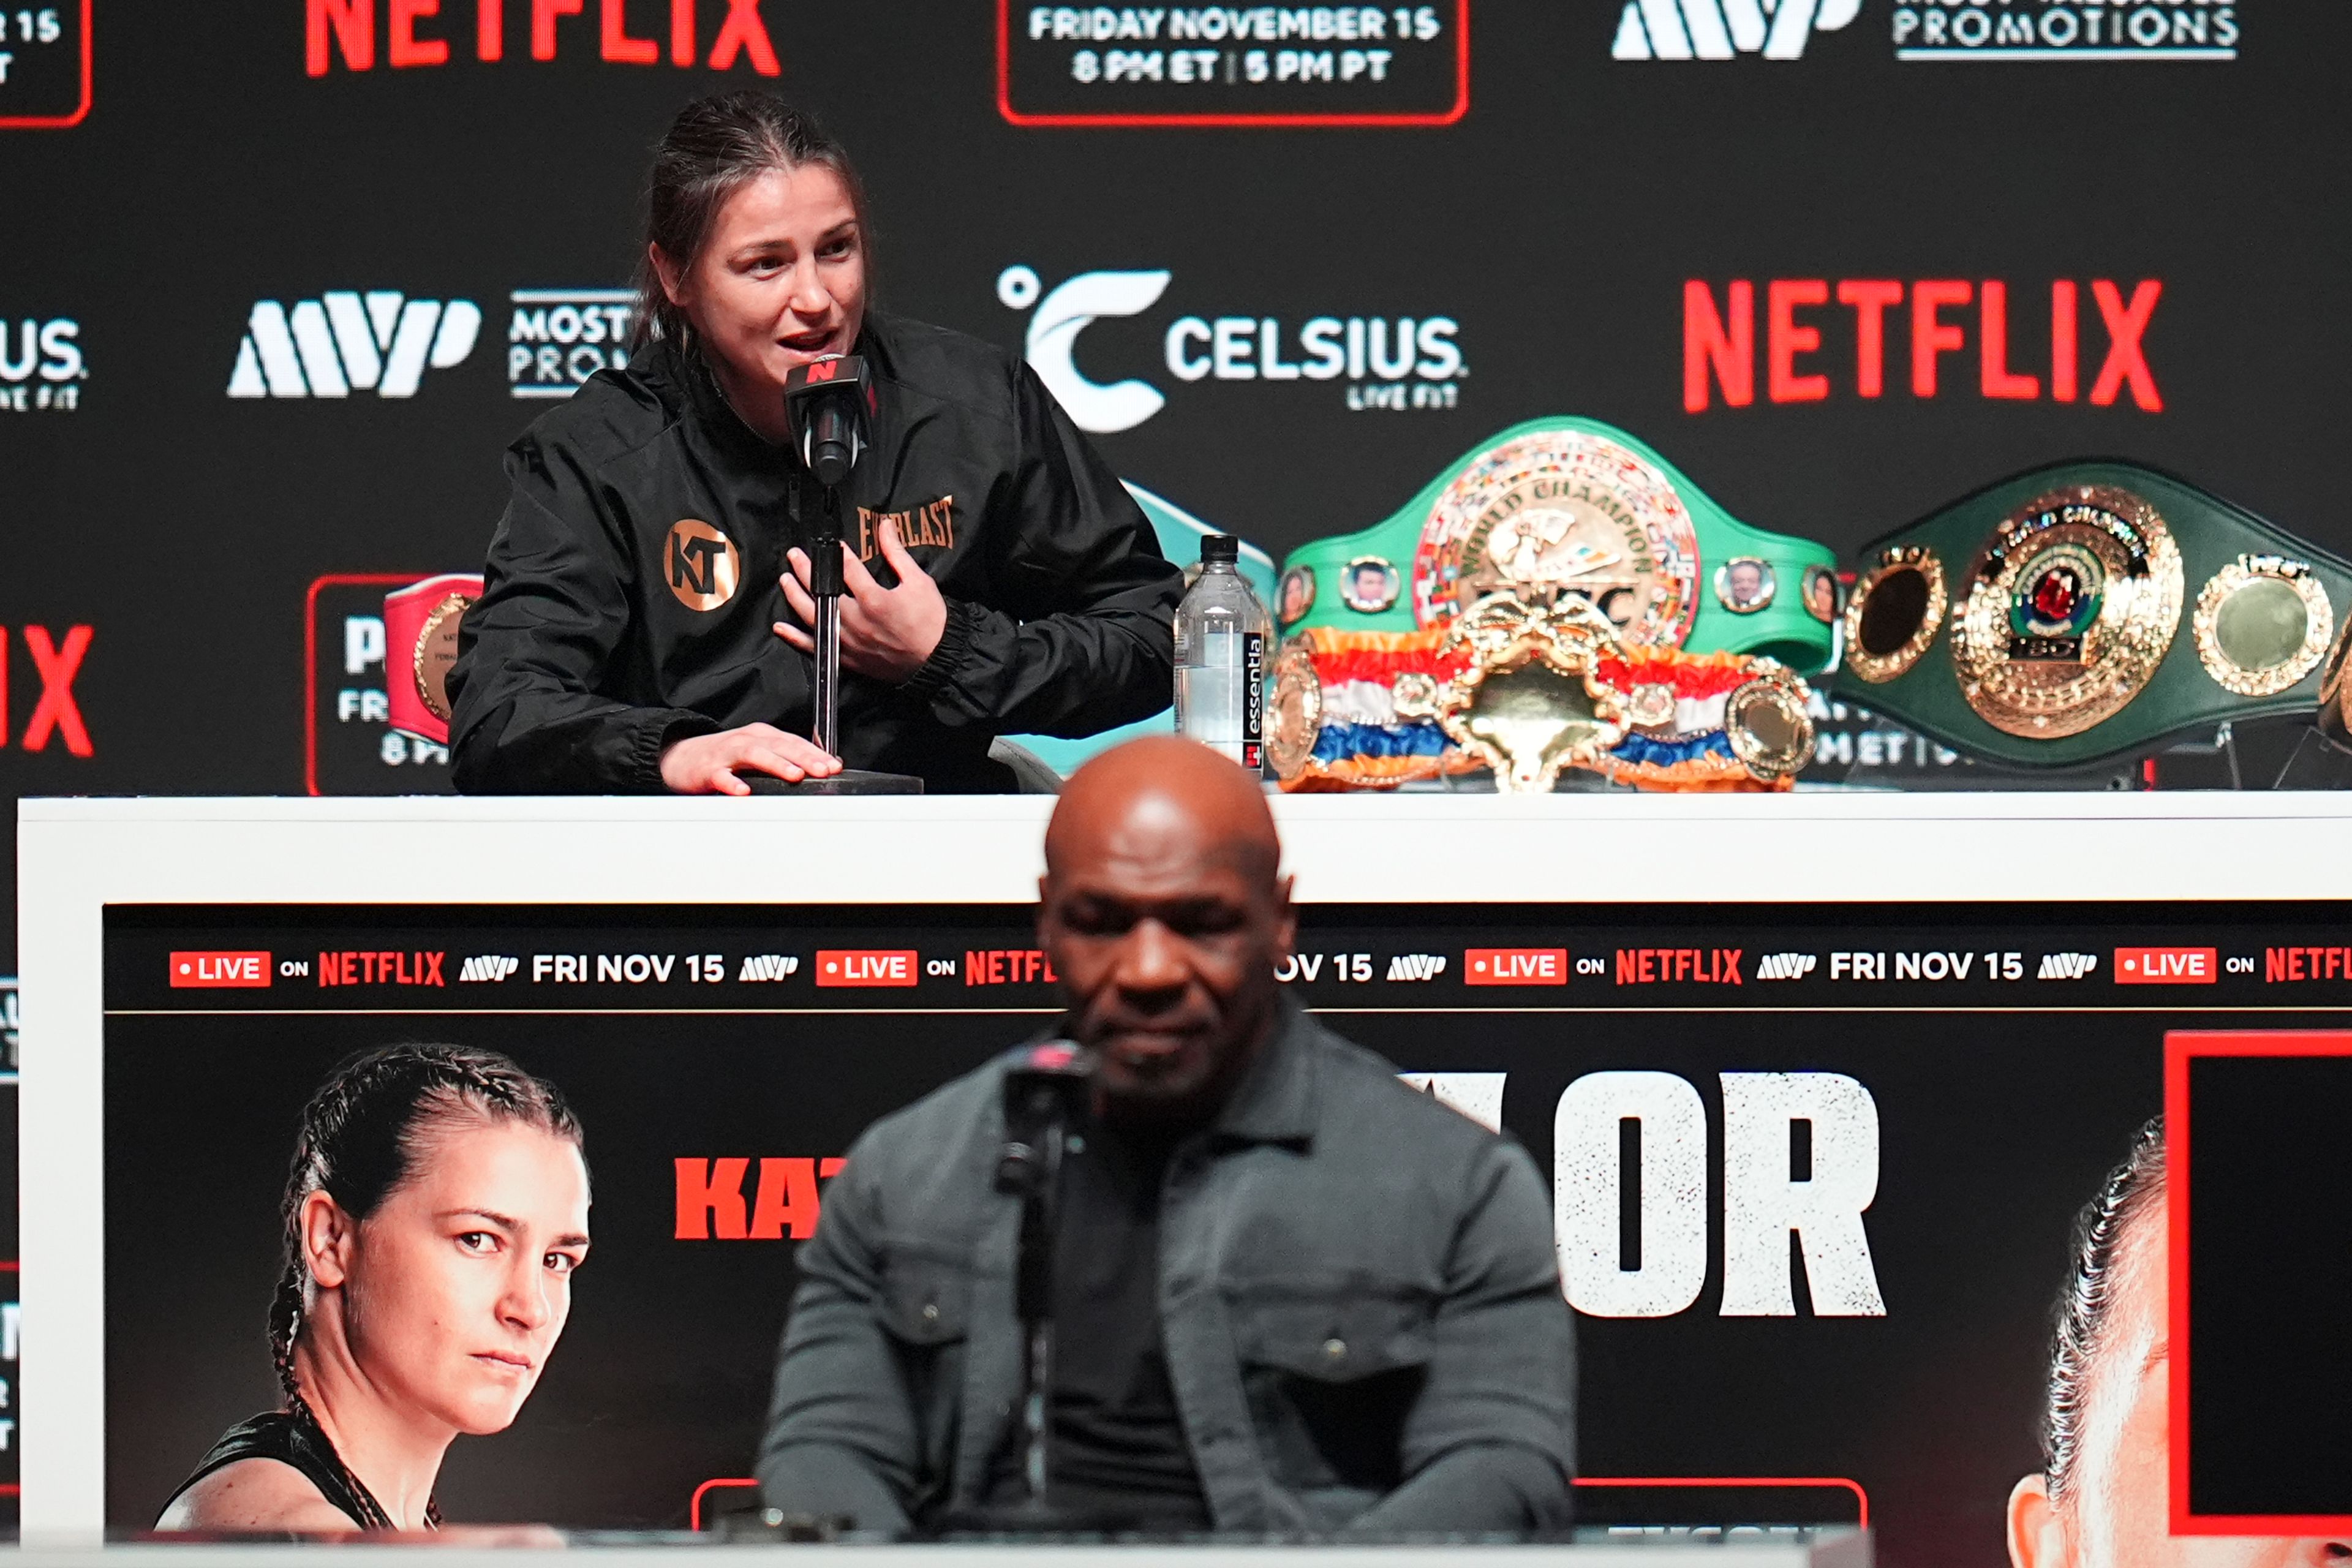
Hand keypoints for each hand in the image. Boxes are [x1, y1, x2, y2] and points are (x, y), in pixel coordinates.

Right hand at [659, 723, 841, 794]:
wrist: (680, 757)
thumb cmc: (725, 757)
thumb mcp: (757, 751)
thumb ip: (784, 758)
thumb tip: (819, 768)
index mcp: (762, 735)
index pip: (794, 742)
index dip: (815, 754)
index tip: (834, 766)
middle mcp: (747, 740)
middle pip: (780, 746)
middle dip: (804, 758)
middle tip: (823, 770)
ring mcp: (727, 754)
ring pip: (754, 755)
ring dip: (776, 764)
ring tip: (794, 775)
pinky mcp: (708, 770)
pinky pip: (721, 777)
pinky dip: (732, 784)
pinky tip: (744, 792)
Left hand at [776, 516, 948, 682]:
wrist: (938, 660)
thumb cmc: (931, 621)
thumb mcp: (918, 581)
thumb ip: (897, 553)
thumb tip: (885, 527)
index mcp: (873, 598)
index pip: (847, 568)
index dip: (838, 552)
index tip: (831, 543)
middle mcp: (856, 620)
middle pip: (821, 590)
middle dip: (805, 569)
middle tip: (795, 555)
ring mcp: (849, 641)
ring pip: (812, 616)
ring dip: (795, 596)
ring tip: (786, 579)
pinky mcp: (848, 658)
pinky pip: (816, 647)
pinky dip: (795, 638)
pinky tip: (780, 627)